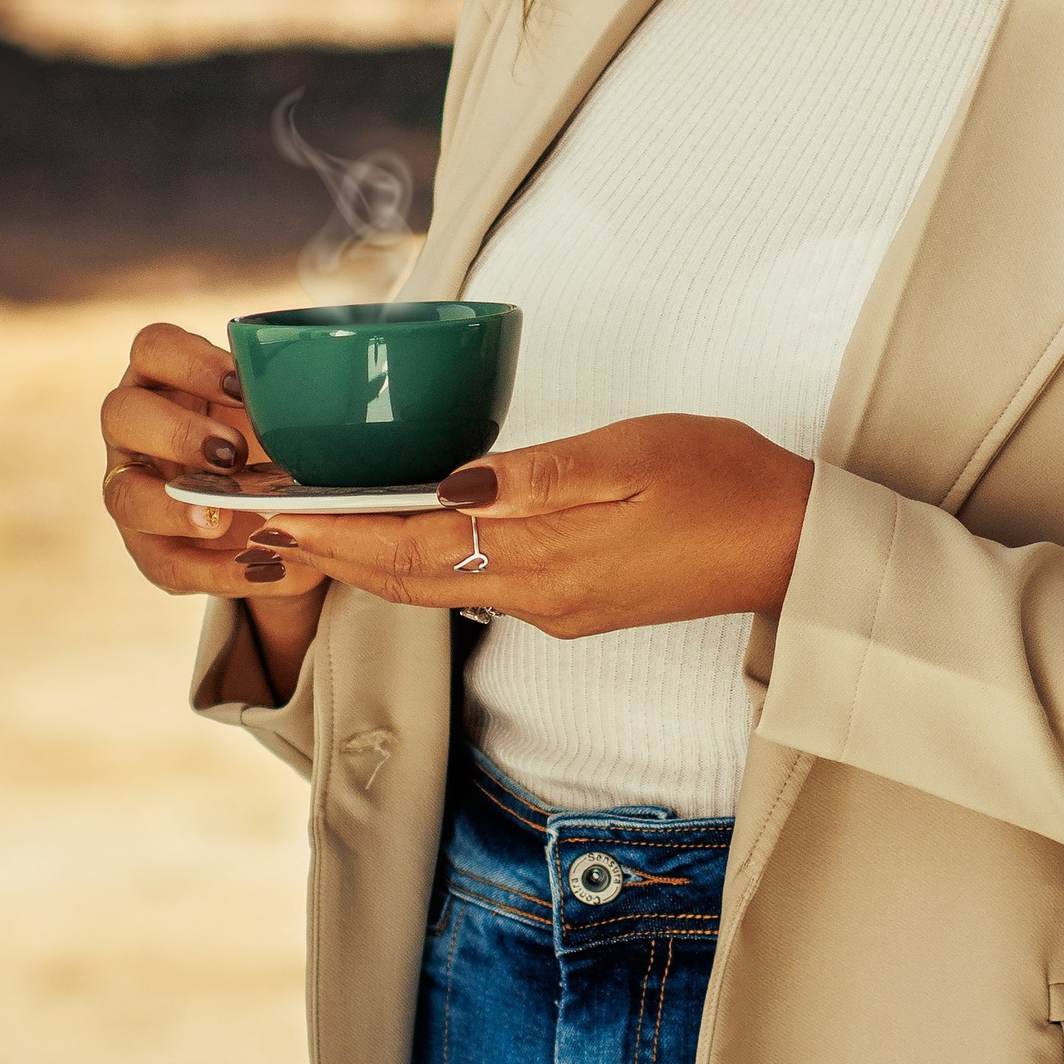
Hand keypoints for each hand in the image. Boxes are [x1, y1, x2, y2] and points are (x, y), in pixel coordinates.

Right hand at [97, 320, 327, 612]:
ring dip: (172, 507)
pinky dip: (216, 572)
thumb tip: (357, 407)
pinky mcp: (150, 548)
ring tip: (220, 519)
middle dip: (176, 433)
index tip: (242, 384)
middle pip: (121, 413)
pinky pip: (166, 563)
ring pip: (121, 494)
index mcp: (167, 380)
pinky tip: (265, 570)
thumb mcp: (286, 416)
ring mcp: (133, 489)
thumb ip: (299, 403)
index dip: (189, 361)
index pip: (153, 348)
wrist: (274, 515)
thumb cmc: (276, 442)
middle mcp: (137, 430)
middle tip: (232, 454)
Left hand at [249, 416, 814, 636]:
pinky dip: (423, 557)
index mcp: (546, 563)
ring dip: (371, 557)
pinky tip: (403, 527)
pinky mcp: (577, 600)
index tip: (275, 514)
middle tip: (263, 523)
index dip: (338, 535)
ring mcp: (557, 606)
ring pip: (438, 584)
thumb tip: (448, 484)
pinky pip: (476, 581)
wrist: (799, 546)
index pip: (412, 554)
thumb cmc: (728, 484)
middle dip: (333, 553)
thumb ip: (537, 475)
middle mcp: (539, 598)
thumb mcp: (633, 457)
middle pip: (410, 579)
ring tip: (312, 523)